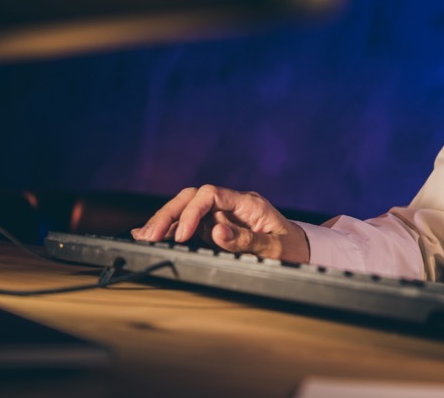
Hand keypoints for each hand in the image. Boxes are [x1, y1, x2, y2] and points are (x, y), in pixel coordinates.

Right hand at [130, 185, 309, 262]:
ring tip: (143, 237)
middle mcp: (231, 204)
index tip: (183, 234)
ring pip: (186, 208)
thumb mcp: (275, 249)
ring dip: (164, 221)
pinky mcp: (214, 226)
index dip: (193, 211)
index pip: (211, 194)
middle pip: (192, 197)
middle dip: (169, 214)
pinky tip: (149, 236)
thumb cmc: (291, 248)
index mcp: (248, 203)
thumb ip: (247, 241)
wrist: (300, 249)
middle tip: (150, 236)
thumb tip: (216, 232)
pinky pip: (188, 224)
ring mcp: (221, 214)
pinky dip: (170, 230)